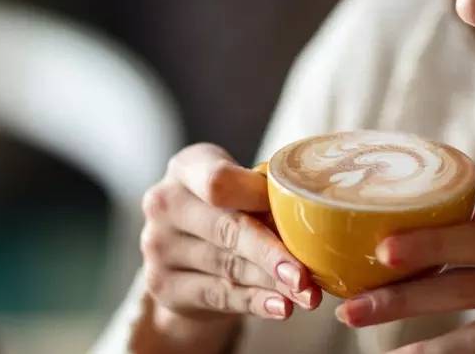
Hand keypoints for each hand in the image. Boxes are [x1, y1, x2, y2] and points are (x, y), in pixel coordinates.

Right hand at [141, 144, 321, 325]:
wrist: (185, 251)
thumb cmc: (226, 207)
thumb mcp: (240, 189)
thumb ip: (266, 195)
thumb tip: (316, 215)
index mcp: (186, 168)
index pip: (218, 181)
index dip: (257, 197)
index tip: (293, 210)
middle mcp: (165, 204)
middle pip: (226, 229)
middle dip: (271, 253)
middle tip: (306, 275)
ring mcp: (158, 246)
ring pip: (228, 267)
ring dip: (272, 283)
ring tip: (307, 294)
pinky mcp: (162, 286)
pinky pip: (218, 295)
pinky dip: (255, 302)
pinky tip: (281, 307)